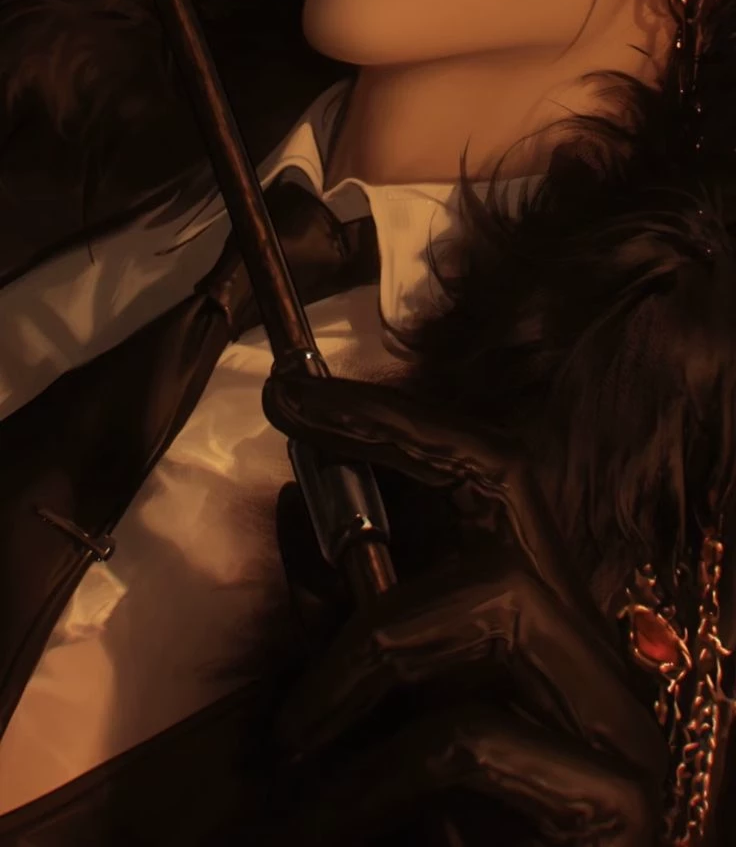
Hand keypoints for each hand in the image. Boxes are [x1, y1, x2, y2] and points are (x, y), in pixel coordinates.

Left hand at [261, 371, 668, 846]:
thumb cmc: (453, 833)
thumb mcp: (384, 711)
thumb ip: (351, 619)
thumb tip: (292, 508)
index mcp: (535, 625)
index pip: (488, 478)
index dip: (395, 421)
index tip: (296, 388)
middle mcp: (587, 647)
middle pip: (508, 488)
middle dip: (394, 436)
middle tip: (291, 414)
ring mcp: (608, 721)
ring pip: (491, 601)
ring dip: (364, 653)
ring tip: (294, 737)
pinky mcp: (610, 801)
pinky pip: (470, 738)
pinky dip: (376, 772)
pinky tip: (328, 819)